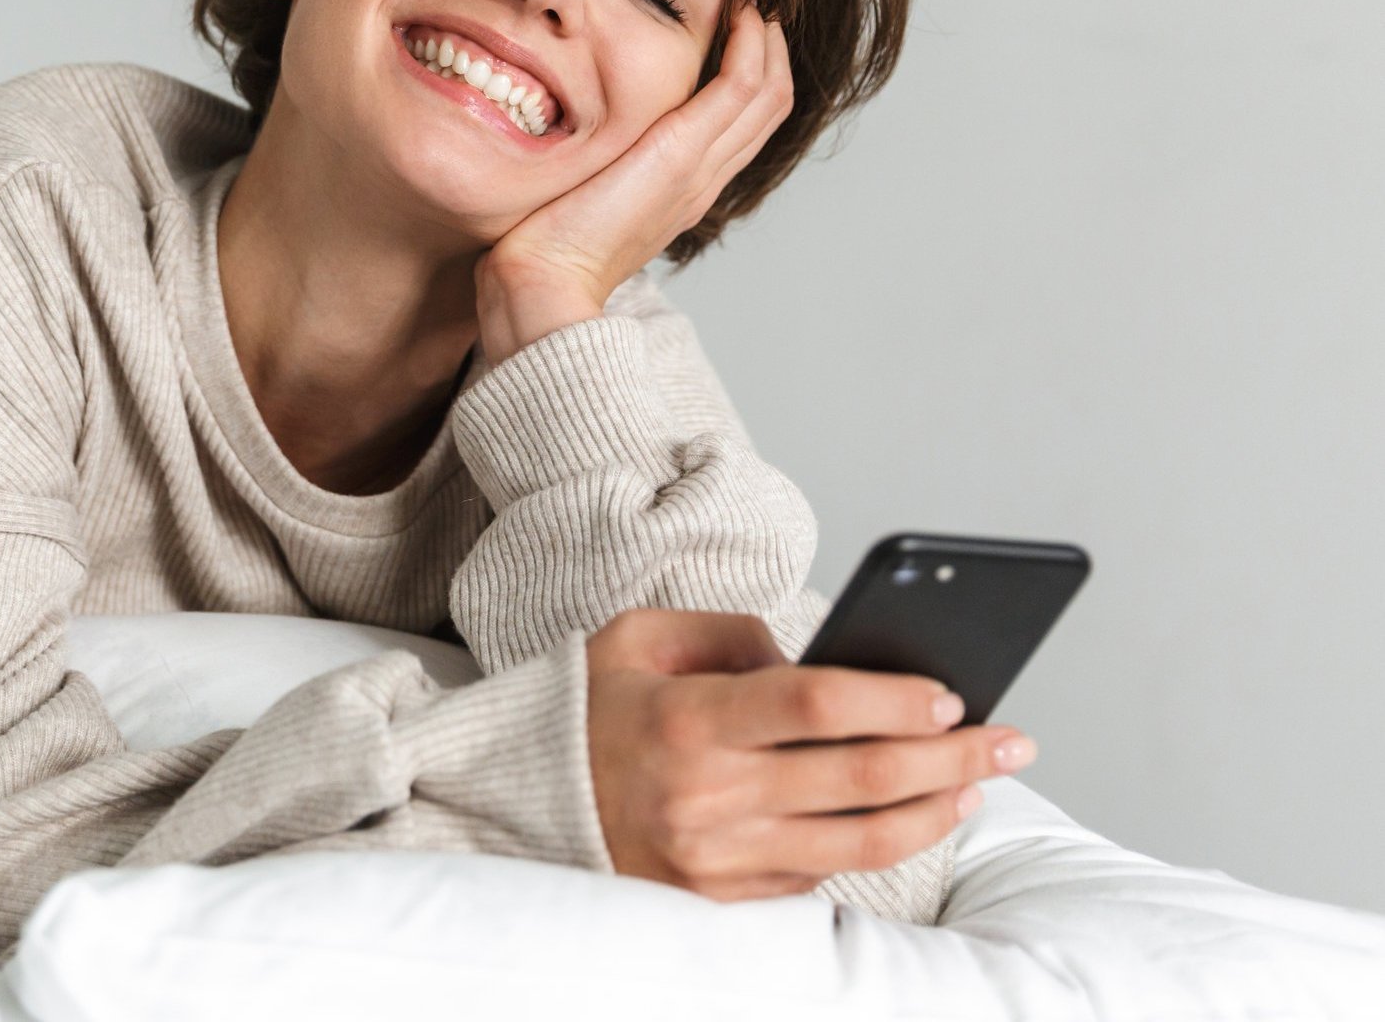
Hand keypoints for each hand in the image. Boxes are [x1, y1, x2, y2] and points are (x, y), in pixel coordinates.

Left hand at [474, 0, 791, 365]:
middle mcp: (701, 181)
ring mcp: (699, 169)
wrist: (540, 286)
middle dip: (767, 45)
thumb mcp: (570, 196)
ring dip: (767, 35)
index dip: (745, 71)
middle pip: (767, 106)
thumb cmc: (538, 249)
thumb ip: (583, 166)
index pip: (737, 124)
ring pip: (767, 92)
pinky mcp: (682, 154)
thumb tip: (559, 140)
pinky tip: (743, 8)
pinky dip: (752, 42)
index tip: (729, 25)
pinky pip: (741, 86)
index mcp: (679, 192)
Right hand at [581, 608, 1033, 900]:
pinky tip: (912, 814)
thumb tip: (818, 660)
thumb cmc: (593, 706)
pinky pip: (821, 873)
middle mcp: (705, 797)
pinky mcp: (721, 899)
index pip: (814, 705)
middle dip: (954, 758)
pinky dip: (874, 842)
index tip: (950, 693)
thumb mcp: (640, 637)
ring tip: (978, 785)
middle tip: (1012, 740)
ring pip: (860, 842)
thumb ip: (731, 633)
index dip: (892, 699)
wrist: (520, 797)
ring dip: (936, 812)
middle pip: (861, 779)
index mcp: (686, 720)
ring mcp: (716, 859)